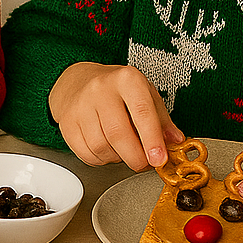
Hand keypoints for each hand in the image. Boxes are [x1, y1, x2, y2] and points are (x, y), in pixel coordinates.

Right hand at [48, 62, 183, 170]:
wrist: (78, 81)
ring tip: (123, 150)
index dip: (152, 140)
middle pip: (118, 134)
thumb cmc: (116, 89)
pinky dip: (100, 160)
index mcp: (126, 80)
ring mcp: (81, 106)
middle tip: (144, 163)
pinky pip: (86, 153)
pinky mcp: (67, 122)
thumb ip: (162, 119)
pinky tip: (107, 150)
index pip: (141, 112)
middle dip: (136, 157)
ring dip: (117, 158)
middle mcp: (101, 89)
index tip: (159, 159)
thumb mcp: (145, 94)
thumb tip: (176, 142)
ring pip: (101, 147)